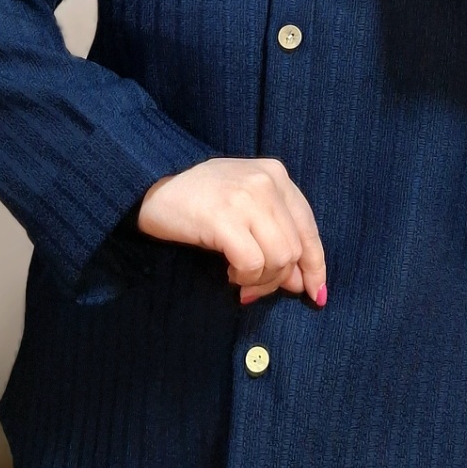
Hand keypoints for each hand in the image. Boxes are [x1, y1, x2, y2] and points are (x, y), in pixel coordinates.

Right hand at [137, 157, 327, 307]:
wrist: (150, 186)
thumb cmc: (199, 199)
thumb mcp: (244, 205)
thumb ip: (275, 234)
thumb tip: (301, 281)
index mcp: (276, 175)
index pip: (308, 227)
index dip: (315, 264)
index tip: (316, 292)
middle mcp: (266, 182)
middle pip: (295, 248)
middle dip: (280, 279)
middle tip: (256, 289)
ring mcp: (246, 198)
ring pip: (279, 258)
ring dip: (262, 280)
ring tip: (239, 278)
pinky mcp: (224, 218)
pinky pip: (252, 263)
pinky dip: (244, 277)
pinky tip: (229, 273)